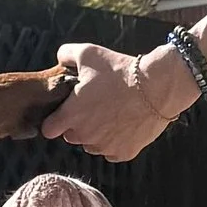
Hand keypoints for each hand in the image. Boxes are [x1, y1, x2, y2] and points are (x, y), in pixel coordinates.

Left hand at [40, 41, 195, 162]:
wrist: (157, 86)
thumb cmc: (120, 70)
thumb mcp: (88, 53)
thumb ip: (66, 54)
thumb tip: (59, 59)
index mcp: (71, 116)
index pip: (48, 129)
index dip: (55, 120)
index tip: (66, 111)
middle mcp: (84, 136)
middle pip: (71, 137)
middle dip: (78, 124)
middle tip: (94, 107)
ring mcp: (105, 147)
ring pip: (92, 145)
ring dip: (96, 134)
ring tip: (111, 113)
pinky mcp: (124, 153)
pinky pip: (112, 152)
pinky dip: (116, 142)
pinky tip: (124, 123)